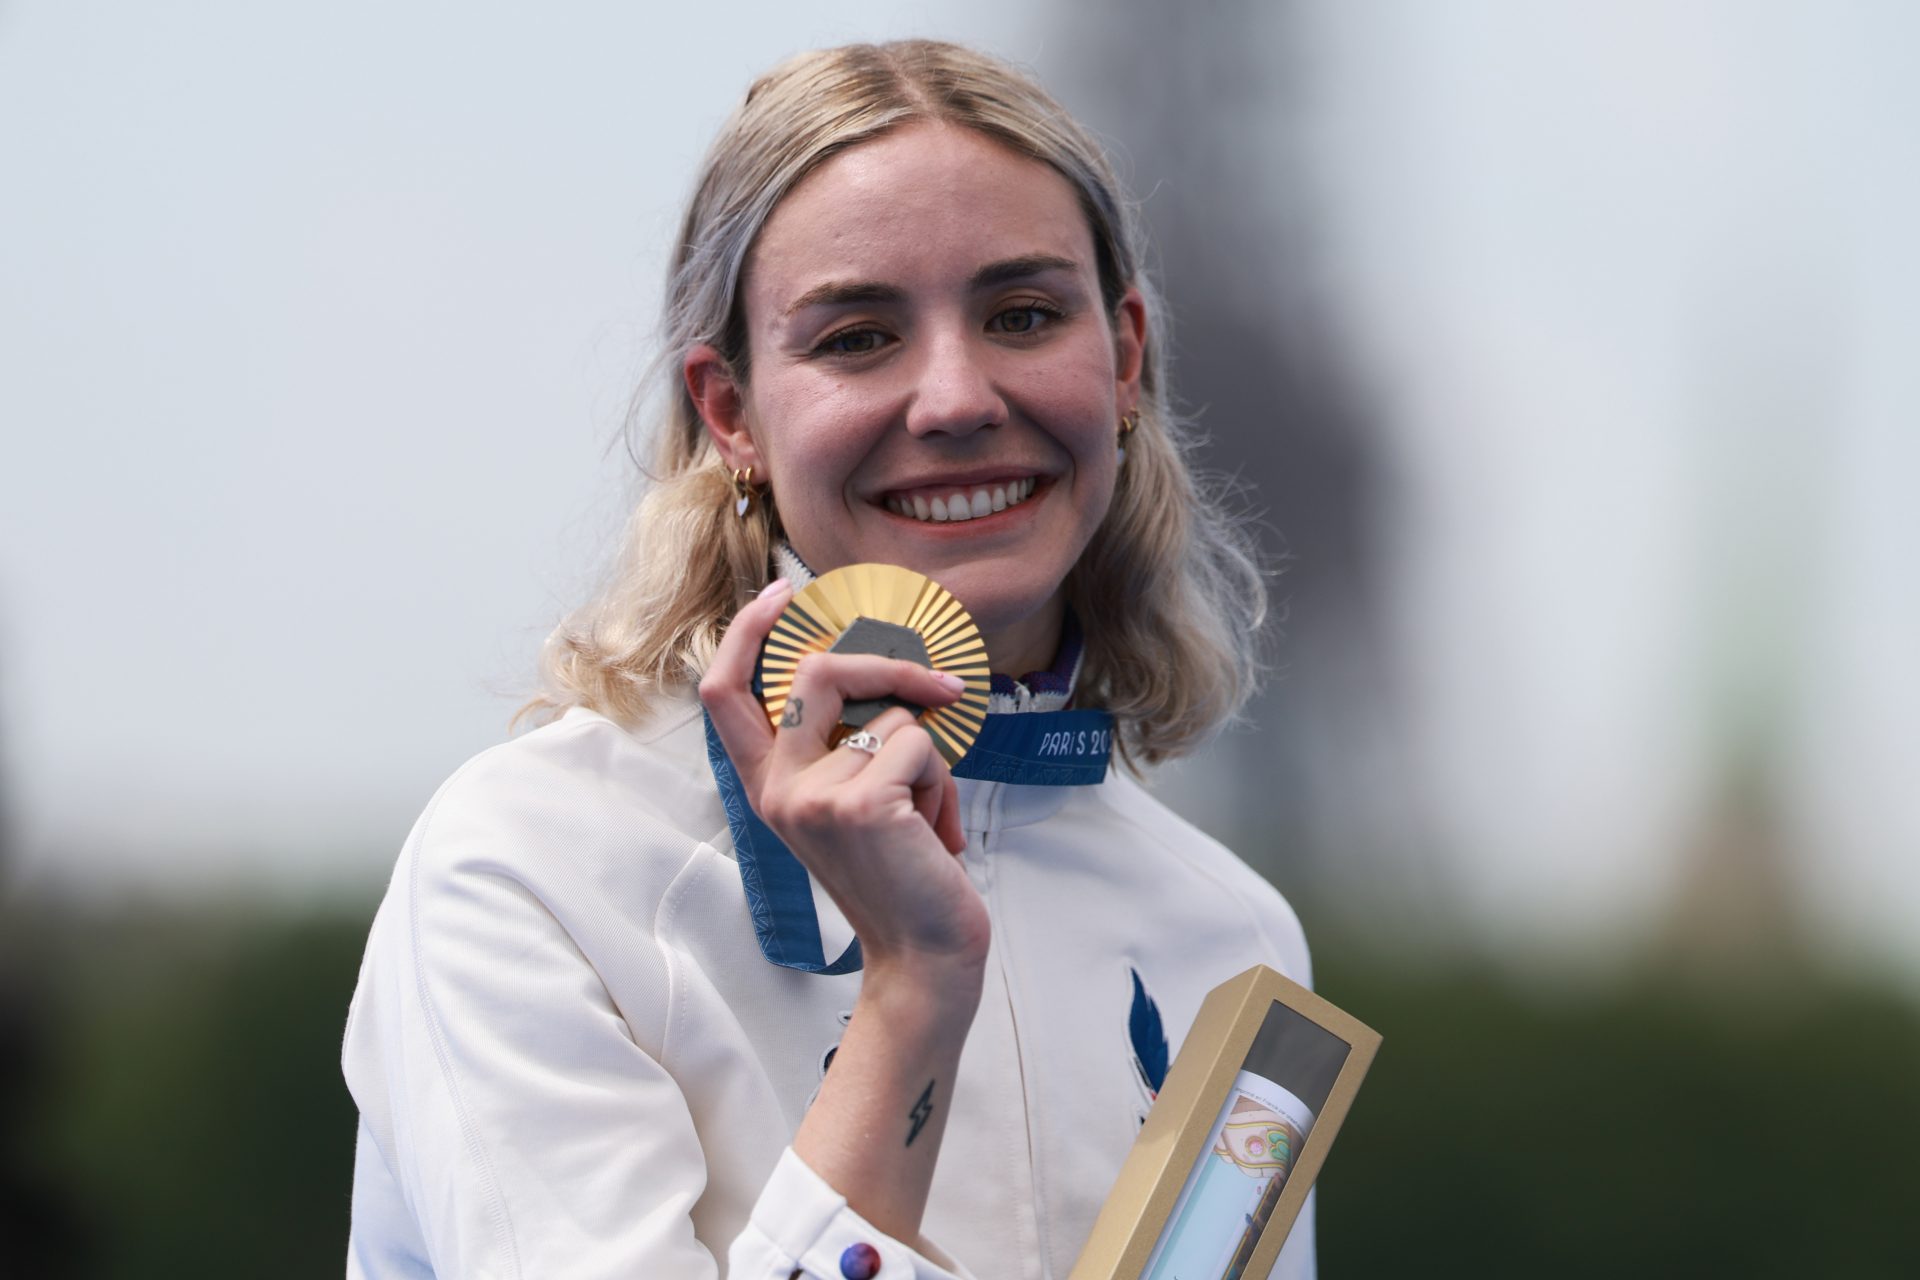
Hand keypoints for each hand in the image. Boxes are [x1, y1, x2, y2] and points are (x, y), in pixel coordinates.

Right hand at [700, 580, 990, 977]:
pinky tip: (932, 834)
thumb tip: (880, 672)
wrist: (924, 955)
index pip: (724, 693)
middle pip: (815, 673)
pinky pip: (918, 746)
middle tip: (938, 688)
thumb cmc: (902, 876)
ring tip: (924, 817)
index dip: (746, 633)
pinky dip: (942, 783)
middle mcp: (777, 790)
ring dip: (928, 759)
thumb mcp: (853, 805)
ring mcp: (812, 797)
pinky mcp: (858, 805)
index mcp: (768, 787)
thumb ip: (844, 746)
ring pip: (888, 717)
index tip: (782, 594)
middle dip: (886, 667)